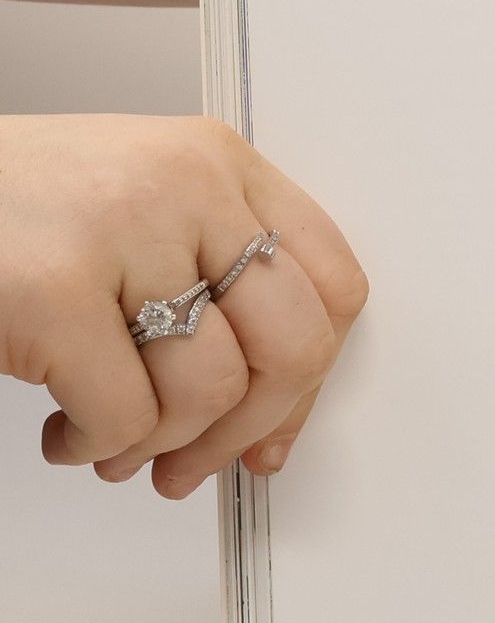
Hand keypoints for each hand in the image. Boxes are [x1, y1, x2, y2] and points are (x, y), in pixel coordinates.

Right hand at [0, 114, 367, 494]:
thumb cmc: (7, 217)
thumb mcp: (136, 218)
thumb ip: (216, 290)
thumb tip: (276, 427)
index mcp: (217, 162)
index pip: (334, 282)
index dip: (314, 374)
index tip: (276, 422)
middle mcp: (184, 182)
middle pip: (295, 343)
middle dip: (250, 427)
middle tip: (197, 460)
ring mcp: (120, 228)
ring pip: (213, 389)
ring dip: (164, 445)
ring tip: (114, 443)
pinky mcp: (53, 288)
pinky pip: (129, 416)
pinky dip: (99, 447)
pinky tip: (66, 433)